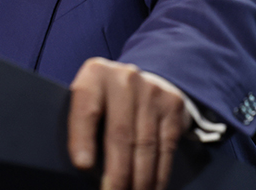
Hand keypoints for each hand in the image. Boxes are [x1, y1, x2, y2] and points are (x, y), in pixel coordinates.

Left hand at [68, 57, 190, 189]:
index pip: (86, 109)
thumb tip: (85, 169)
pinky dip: (159, 174)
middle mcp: (125, 79)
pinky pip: (166, 147)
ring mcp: (152, 90)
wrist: (140, 83)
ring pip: (146, 144)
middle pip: (120, 133)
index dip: (83, 139)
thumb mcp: (88, 104)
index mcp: (94, 76)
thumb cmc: (104, 104)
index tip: (82, 166)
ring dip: (140, 180)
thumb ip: (82, 128)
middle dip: (117, 173)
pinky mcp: (173, 105)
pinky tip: (152, 189)